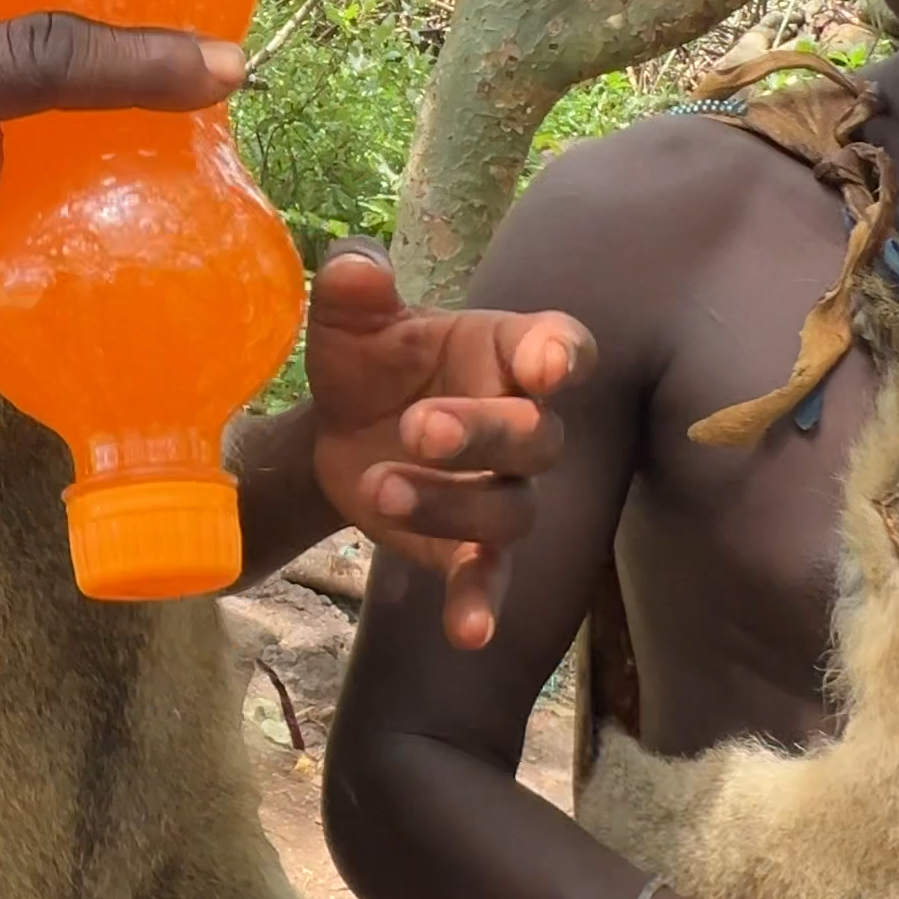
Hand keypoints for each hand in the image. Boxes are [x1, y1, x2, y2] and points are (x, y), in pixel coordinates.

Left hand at [305, 242, 592, 649]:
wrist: (338, 427)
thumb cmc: (368, 362)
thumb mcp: (349, 321)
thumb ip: (354, 288)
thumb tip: (355, 265)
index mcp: (504, 352)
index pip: (560, 347)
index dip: (561, 354)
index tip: (547, 363)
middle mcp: (519, 423)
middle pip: (535, 437)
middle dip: (483, 432)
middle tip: (419, 426)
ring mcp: (498, 491)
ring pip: (509, 509)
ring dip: (451, 504)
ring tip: (381, 488)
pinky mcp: (466, 548)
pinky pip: (488, 579)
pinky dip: (481, 604)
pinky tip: (466, 632)